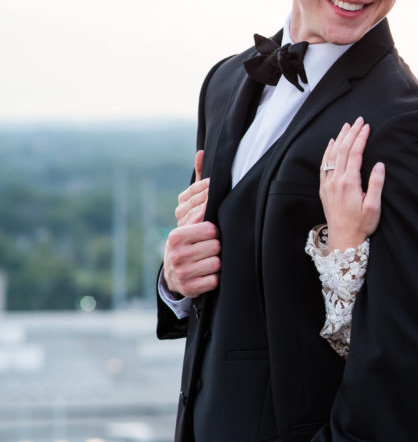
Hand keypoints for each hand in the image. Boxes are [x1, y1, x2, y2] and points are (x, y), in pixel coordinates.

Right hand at [163, 150, 219, 297]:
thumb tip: (202, 152)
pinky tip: (208, 275)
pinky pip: (216, 280)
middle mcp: (175, 252)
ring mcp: (181, 272)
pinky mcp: (190, 289)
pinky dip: (216, 278)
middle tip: (210, 246)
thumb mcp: (192, 213)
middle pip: (216, 244)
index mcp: (177, 233)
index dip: (215, 226)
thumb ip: (199, 185)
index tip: (212, 228)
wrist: (177, 275)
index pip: (209, 224)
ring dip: (218, 261)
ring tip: (209, 259)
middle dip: (217, 245)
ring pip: (218, 262)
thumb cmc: (192, 238)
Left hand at [320, 117, 384, 251]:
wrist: (343, 239)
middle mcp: (336, 180)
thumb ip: (376, 185)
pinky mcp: (324, 189)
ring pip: (332, 155)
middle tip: (358, 120)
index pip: (355, 154)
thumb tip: (380, 165)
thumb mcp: (374, 207)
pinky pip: (324, 164)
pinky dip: (328, 151)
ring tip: (346, 126)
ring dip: (340, 139)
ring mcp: (328, 184)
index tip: (366, 126)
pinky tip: (332, 144)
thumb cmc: (361, 225)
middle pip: (343, 150)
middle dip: (351, 133)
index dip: (361, 138)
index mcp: (349, 183)